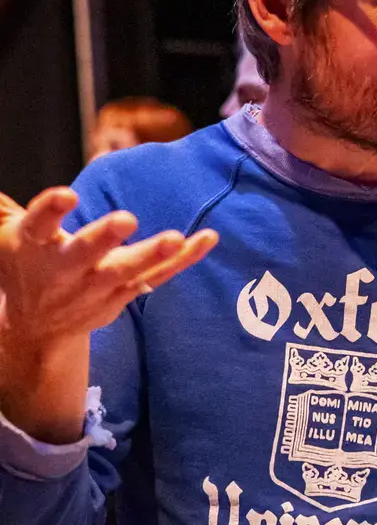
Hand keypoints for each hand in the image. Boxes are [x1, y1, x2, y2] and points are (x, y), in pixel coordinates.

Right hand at [0, 187, 217, 348]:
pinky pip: (159, 274)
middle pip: (86, 252)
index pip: (39, 225)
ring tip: (177, 237)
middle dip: (104, 237)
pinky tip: (209, 238)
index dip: (51, 210)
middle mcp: (66, 267)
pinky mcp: (124, 293)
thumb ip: (4, 210)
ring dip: (152, 253)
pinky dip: (185, 259)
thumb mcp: (5, 239)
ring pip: (127, 269)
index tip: (67, 195)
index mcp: (35, 245)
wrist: (36, 329)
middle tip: (126, 219)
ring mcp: (97, 285)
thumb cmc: (26, 267)